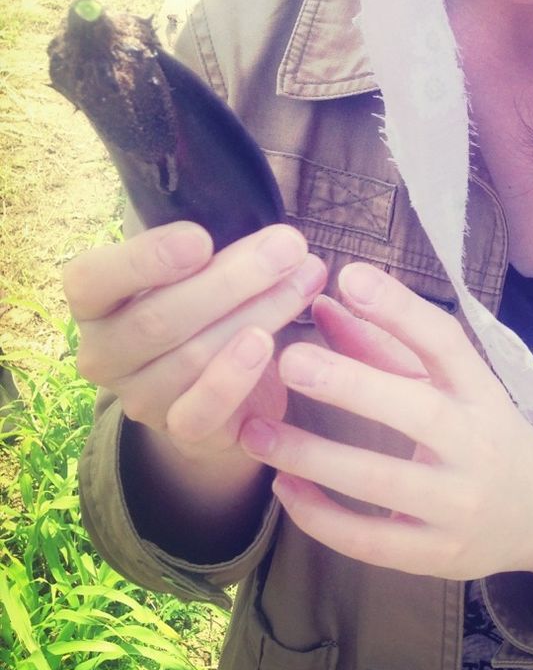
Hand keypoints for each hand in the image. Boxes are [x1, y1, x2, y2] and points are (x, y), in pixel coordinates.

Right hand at [64, 221, 326, 460]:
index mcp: (94, 302)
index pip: (92, 279)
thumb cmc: (206, 304)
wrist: (220, 387)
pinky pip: (204, 410)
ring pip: (191, 357)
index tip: (201, 238)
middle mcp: (104, 353)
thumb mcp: (198, 270)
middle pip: (156, 318)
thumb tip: (282, 243)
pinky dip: (236, 376)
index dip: (144, 259)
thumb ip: (219, 253)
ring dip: (257, 314)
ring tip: (304, 280)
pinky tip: (269, 344)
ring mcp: (139, 397)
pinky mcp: (180, 430)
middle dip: (231, 279)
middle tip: (288, 248)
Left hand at [239, 262, 532, 591]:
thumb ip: (383, 345)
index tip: (350, 276)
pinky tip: (282, 487)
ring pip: (381, 481)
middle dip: (350, 386)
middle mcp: (476, 446)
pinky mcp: (437, 554)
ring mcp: (459, 505)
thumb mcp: (449, 386)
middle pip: (416, 412)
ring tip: (255, 432)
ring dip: (312, 456)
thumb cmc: (482, 433)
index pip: (446, 344)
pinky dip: (320, 516)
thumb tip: (325, 300)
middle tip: (289, 359)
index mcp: (481, 393)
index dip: (400, 309)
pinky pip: (370, 540)